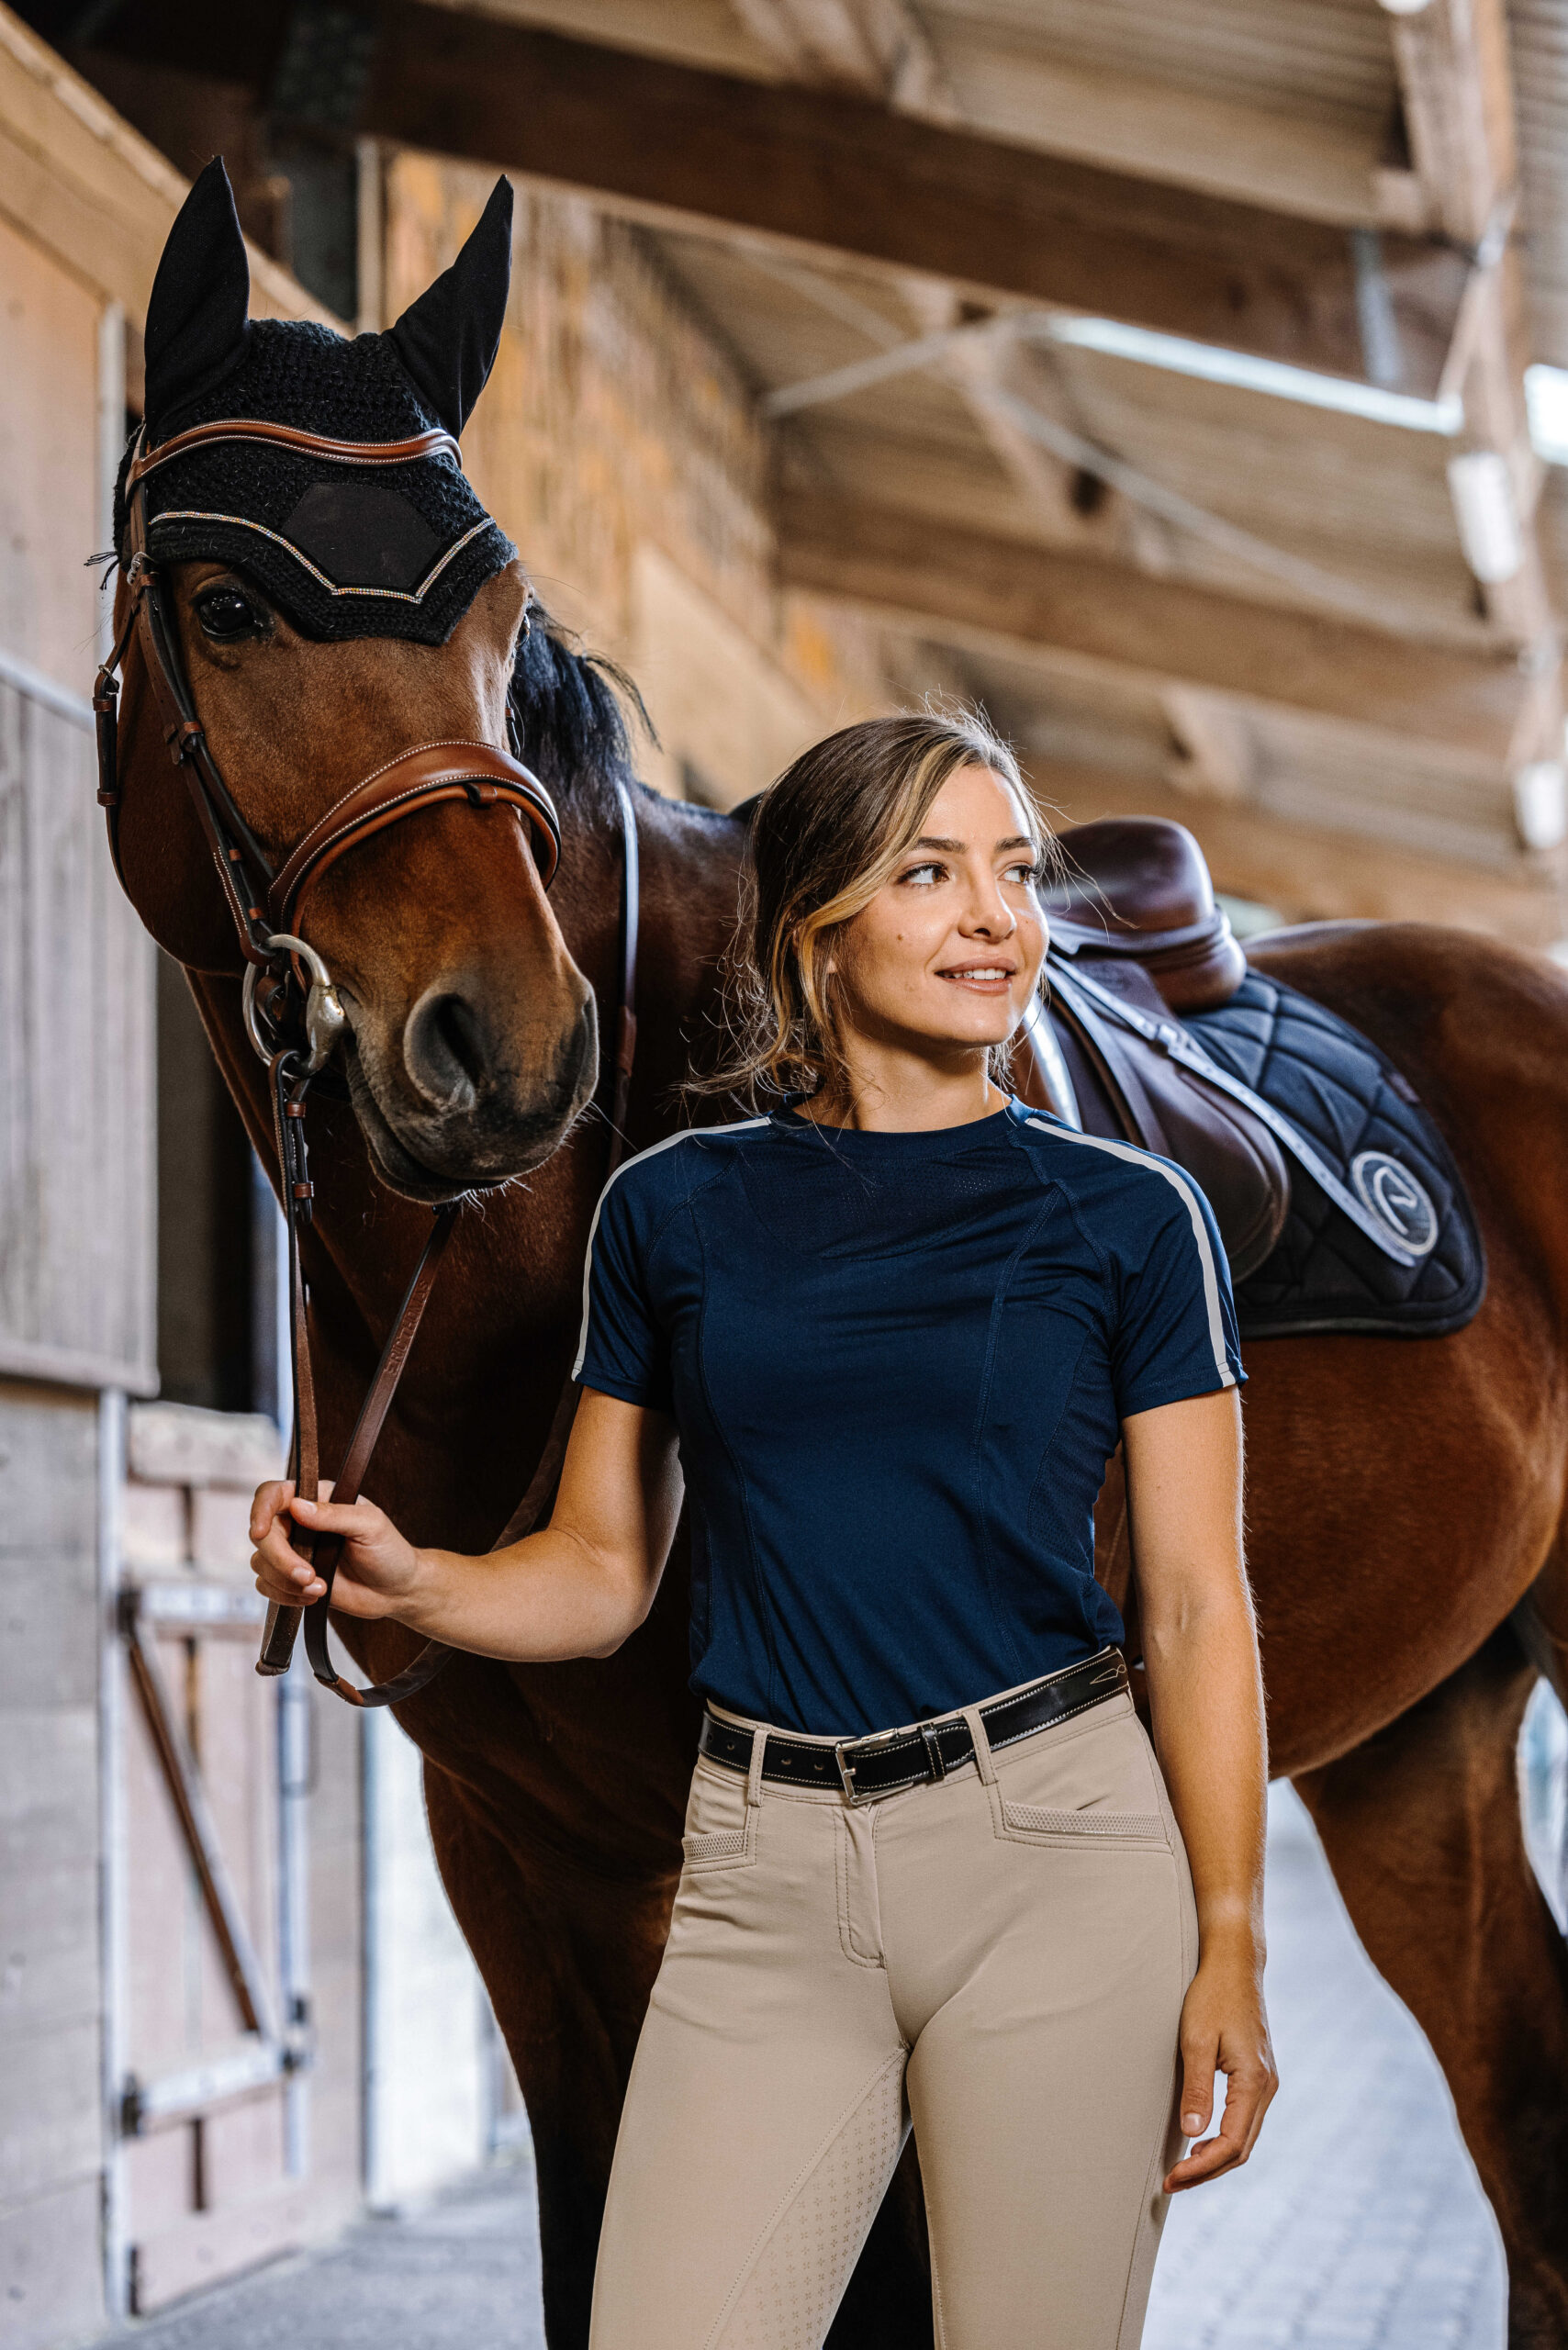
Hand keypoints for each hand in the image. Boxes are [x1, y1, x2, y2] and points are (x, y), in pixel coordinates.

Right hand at [249, 1479, 424, 1618]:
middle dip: (280, 1559)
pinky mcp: (291, 1578)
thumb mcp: (371, 1525)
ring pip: (260, 1562)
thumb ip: (335, 1515)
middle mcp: (300, 1522)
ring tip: (320, 1588)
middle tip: (308, 1576)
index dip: (260, 1509)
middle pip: (262, 1533)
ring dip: (285, 1581)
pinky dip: (285, 1595)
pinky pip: (266, 1585)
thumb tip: (298, 1506)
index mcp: (318, 1498)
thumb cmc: (390, 1551)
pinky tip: (314, 1596)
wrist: (397, 1590)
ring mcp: (294, 1551)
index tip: (260, 1532)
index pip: (274, 1494)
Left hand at [1163, 1940, 1276, 2192]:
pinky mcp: (1258, 2076)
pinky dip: (1224, 2139)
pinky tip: (1200, 2141)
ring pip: (1244, 2137)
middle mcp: (1266, 2087)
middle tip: (1171, 2183)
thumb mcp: (1196, 2040)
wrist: (1235, 1963)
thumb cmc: (1212, 1995)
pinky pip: (1244, 2120)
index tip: (1171, 2178)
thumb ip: (1197, 2089)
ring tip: (1182, 2170)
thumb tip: (1192, 2134)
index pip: (1230, 2144)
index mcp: (1254, 2082)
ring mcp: (1265, 2082)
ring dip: (1215, 2158)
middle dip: (1206, 2171)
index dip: (1201, 2168)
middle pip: (1241, 2149)